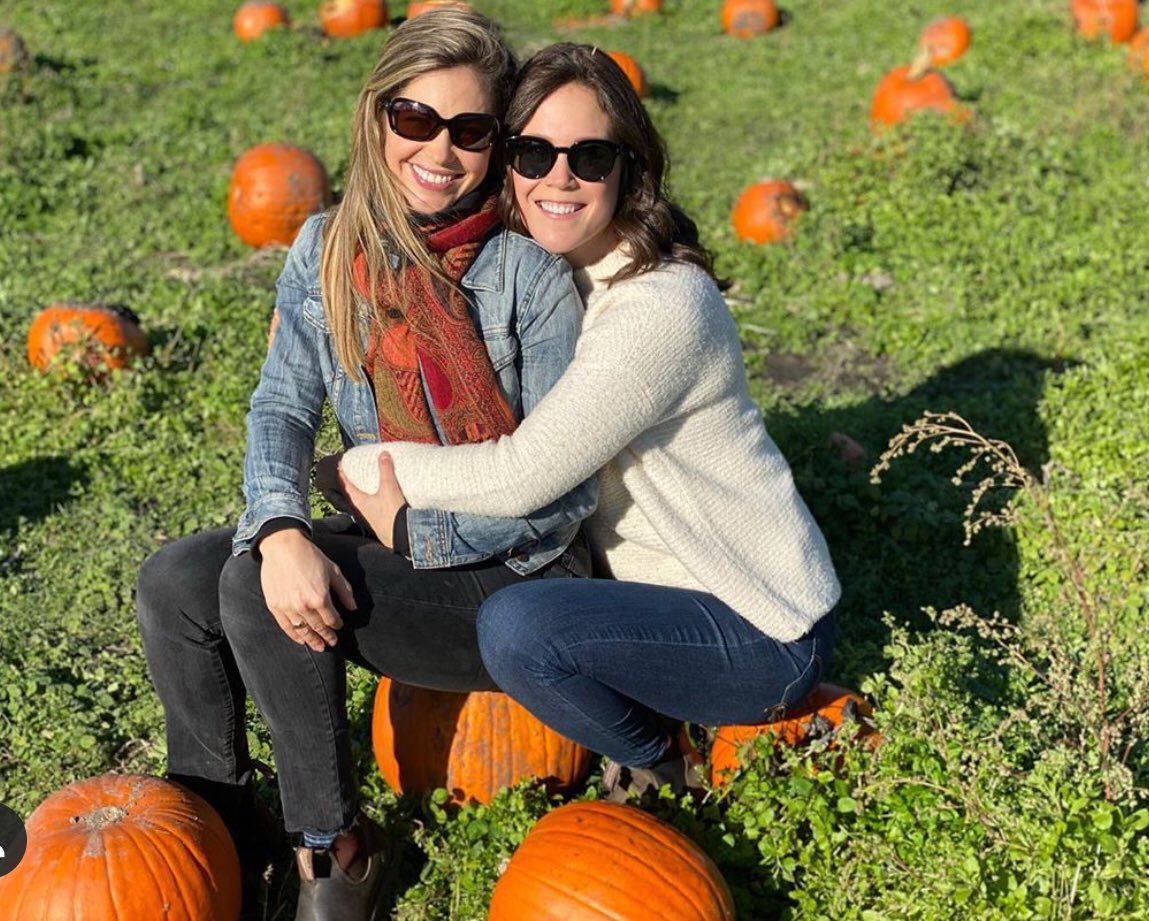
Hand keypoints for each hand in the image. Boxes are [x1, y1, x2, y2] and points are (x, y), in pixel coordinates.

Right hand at [258, 529, 356, 650]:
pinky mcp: (275, 606)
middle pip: (318, 627)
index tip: (339, 626)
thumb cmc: (310, 556)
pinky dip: (295, 636)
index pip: (331, 619)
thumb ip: (344, 591)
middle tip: (332, 643)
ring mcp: (288, 607)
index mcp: (320, 597)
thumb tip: (353, 608)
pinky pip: (286, 627)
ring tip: (319, 647)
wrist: (282, 547)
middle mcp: (304, 606)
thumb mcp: (333, 571)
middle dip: (327, 636)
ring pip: (303, 631)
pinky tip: (301, 640)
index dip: (337, 624)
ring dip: (312, 640)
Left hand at [340, 451, 406, 549]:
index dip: (342, 473)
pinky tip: (381, 494)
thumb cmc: (391, 515)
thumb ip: (386, 470)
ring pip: (361, 499)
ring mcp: (369, 515)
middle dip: (351, 481)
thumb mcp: (389, 488)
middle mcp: (361, 509)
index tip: (340, 464)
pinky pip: (372, 505)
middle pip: (351, 492)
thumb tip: (383, 454)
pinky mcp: (379, 519)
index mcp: (358, 501)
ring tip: (366, 480)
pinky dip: (373, 497)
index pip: (345, 484)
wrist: (402, 536)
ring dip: (362, 490)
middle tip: (352, 471)